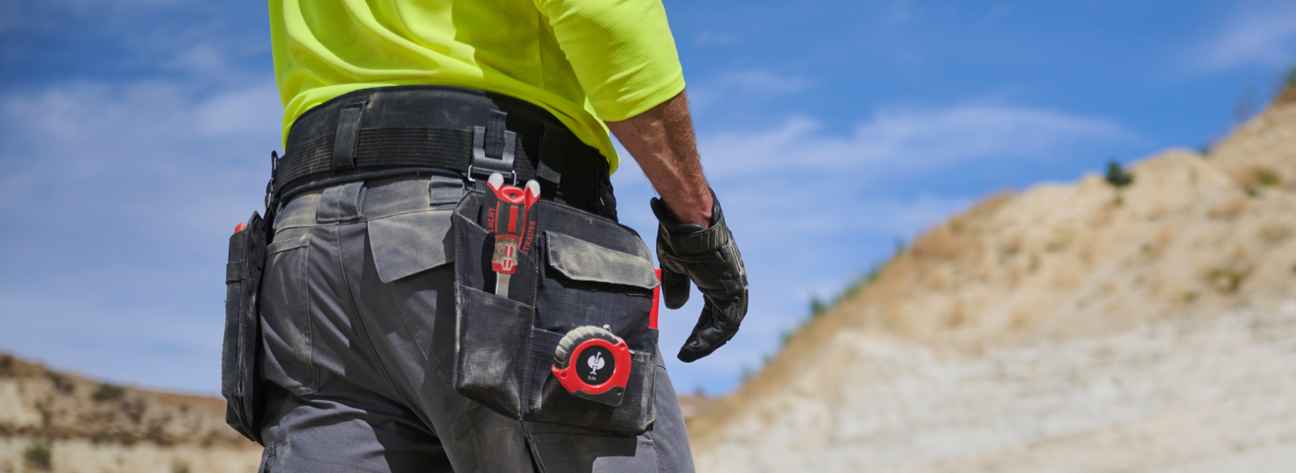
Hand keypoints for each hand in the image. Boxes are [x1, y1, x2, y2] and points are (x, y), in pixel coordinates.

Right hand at [651, 192, 747, 361]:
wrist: (689, 219)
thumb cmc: (682, 237)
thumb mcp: (676, 266)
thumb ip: (678, 286)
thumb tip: (675, 306)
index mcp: (720, 279)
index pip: (715, 313)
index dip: (703, 330)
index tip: (689, 344)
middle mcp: (732, 284)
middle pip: (724, 321)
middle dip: (706, 339)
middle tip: (690, 353)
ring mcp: (735, 285)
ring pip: (727, 324)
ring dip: (708, 342)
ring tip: (690, 353)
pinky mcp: (733, 288)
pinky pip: (726, 321)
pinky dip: (711, 336)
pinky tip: (696, 346)